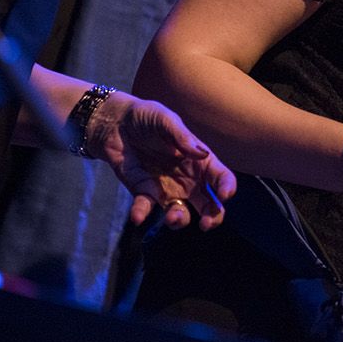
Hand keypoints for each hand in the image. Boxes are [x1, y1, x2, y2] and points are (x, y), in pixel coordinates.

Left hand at [85, 92, 238, 229]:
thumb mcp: (165, 119)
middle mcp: (188, 179)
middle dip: (213, 217)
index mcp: (199, 160)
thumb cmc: (147, 117)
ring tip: (172, 218)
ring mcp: (166, 189)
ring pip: (180, 213)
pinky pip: (146, 207)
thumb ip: (182, 136)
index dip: (227, 187)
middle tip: (207, 224)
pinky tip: (138, 216)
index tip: (224, 195)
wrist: (116, 124)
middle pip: (208, 204)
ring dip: (179, 220)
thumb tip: (202, 153)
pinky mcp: (143, 192)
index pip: (220, 177)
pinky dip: (142, 213)